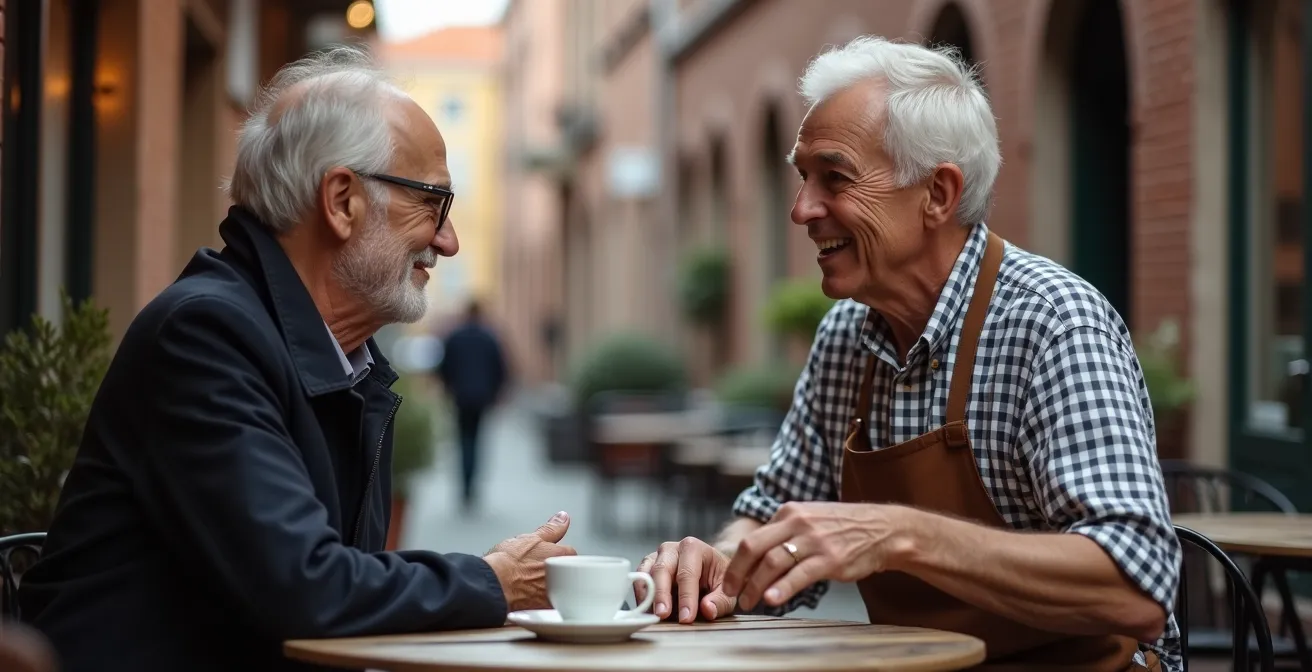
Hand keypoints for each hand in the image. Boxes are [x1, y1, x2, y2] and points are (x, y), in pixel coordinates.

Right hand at [484, 511, 576, 610]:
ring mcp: (556, 594)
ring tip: (529, 582)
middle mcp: (564, 576)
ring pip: (559, 588)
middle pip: (566, 572)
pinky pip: (550, 604)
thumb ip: (552, 528)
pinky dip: (542, 600)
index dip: (554, 554)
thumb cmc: (509, 561)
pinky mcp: (546, 609)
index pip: (569, 553)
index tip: (543, 555)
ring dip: (549, 585)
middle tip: (534, 569)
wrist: (494, 584)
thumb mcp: (532, 537)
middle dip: (554, 570)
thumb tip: (563, 518)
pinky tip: (529, 597)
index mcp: (563, 555)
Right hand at [635, 537, 736, 622]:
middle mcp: (672, 549)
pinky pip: (638, 580)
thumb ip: (720, 601)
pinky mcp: (646, 568)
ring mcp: (656, 557)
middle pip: (662, 569)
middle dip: (662, 594)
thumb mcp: (727, 592)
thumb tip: (708, 609)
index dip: (687, 597)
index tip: (687, 617)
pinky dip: (641, 596)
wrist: (707, 573)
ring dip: (647, 596)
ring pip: (646, 573)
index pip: (688, 573)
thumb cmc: (717, 581)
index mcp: (693, 548)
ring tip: (652, 616)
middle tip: (663, 615)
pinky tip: (647, 612)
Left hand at [722, 502, 914, 610]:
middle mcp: (798, 522)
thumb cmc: (844, 528)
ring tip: (748, 602)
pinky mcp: (830, 559)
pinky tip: (770, 600)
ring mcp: (814, 540)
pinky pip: (799, 575)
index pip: (753, 538)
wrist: (884, 530)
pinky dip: (781, 589)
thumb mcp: (810, 519)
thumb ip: (785, 533)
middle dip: (737, 573)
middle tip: (730, 592)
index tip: (732, 581)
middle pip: (753, 547)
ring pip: (772, 562)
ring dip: (754, 586)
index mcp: (789, 512)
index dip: (738, 563)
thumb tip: (758, 557)